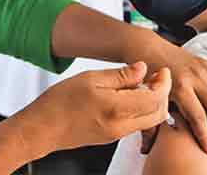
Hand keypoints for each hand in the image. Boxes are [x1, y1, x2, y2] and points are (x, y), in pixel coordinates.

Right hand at [16, 62, 170, 157]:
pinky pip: (136, 124)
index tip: (161, 70)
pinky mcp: (112, 137)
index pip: (155, 98)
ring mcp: (117, 134)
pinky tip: (130, 96)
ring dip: (153, 102)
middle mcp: (120, 126)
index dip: (164, 83)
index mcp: (116, 108)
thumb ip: (119, 75)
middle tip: (157, 76)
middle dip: (163, 93)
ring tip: (142, 83)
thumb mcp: (89, 78)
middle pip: (159, 113)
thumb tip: (141, 68)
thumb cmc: (58, 103)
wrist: (42, 128)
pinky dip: (142, 110)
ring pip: (150, 120)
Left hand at [142, 43, 206, 155]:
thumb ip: (149, 123)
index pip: (198, 116)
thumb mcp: (147, 99)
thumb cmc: (145, 75)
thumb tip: (146, 148)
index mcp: (178, 86)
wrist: (146, 49)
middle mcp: (194, 76)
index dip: (205, 136)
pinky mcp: (206, 62)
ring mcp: (202, 68)